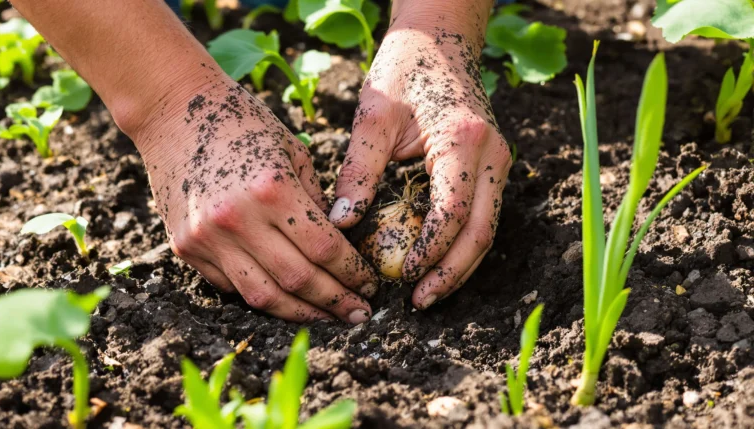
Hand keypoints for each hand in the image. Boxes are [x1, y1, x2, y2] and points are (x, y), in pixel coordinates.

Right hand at [135, 73, 377, 323]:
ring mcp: (207, 238)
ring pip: (263, 296)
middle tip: (359, 314)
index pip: (324, 249)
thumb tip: (338, 247)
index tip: (370, 284)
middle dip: (335, 302)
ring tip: (326, 317)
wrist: (172, 110)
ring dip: (300, 313)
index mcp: (273, 189)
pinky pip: (231, 286)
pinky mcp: (186, 247)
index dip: (352, 273)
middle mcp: (238, 219)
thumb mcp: (293, 152)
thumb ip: (317, 202)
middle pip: (298, 280)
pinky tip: (285, 299)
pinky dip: (262, 296)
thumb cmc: (242, 122)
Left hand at [328, 12, 510, 309]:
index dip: (429, 251)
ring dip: (460, 265)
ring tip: (427, 292)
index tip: (402, 276)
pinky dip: (462, 244)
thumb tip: (342, 224)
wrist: (438, 40)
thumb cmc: (403, 70)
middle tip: (418, 301)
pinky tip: (436, 262)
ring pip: (488, 229)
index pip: (453, 213)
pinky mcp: (492, 165)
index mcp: (463, 141)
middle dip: (451, 273)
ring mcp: (498, 161)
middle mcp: (492, 155)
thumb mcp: (373, 117)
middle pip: (481, 232)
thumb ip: (358, 171)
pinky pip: (483, 215)